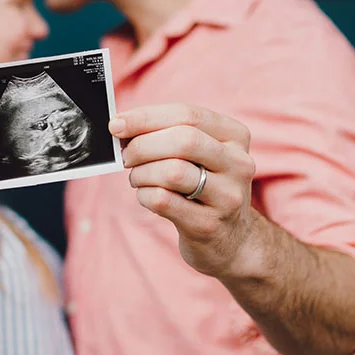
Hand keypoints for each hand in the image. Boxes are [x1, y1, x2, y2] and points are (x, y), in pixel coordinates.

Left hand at [110, 103, 257, 278]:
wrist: (231, 240)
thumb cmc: (203, 186)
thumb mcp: (199, 155)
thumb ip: (167, 134)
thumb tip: (121, 125)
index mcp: (235, 136)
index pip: (187, 115)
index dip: (146, 117)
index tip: (117, 124)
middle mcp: (238, 164)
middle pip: (183, 141)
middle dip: (143, 146)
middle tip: (126, 156)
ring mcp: (227, 197)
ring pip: (172, 172)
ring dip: (142, 173)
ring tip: (137, 178)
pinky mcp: (208, 224)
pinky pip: (163, 201)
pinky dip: (144, 195)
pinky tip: (146, 195)